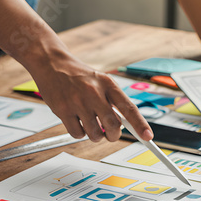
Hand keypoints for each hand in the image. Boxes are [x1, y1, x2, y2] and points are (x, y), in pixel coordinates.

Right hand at [31, 56, 151, 141]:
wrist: (52, 64)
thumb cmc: (78, 75)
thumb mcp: (100, 81)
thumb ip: (112, 101)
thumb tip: (124, 125)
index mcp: (107, 84)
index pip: (128, 108)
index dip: (140, 125)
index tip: (148, 137)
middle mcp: (94, 92)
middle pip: (112, 126)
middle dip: (113, 136)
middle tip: (110, 135)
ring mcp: (77, 102)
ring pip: (94, 134)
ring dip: (95, 135)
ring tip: (90, 124)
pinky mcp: (62, 110)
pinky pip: (77, 134)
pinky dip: (80, 133)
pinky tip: (77, 121)